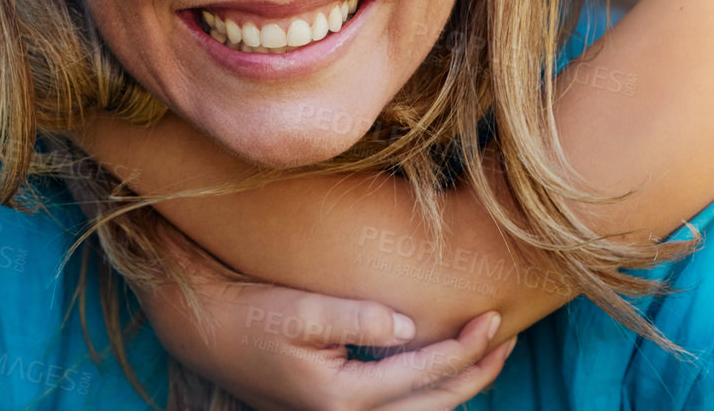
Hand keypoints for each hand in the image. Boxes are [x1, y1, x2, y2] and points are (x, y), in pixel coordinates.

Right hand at [144, 259, 516, 410]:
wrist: (205, 331)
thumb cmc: (251, 315)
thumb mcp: (302, 311)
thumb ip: (359, 318)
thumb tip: (410, 326)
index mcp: (342, 399)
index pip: (424, 374)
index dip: (465, 347)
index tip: (495, 316)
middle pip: (432, 405)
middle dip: (475, 374)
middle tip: (508, 337)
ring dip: (456, 385)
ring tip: (488, 352)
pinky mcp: (334, 407)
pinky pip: (397, 407)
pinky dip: (428, 389)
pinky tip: (442, 363)